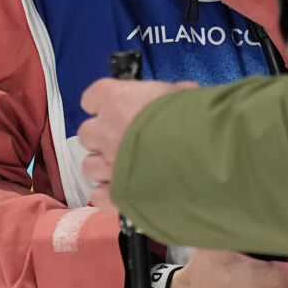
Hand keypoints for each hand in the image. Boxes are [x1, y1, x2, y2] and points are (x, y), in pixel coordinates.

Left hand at [76, 76, 193, 187]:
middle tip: (123, 139)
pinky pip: (97, 195)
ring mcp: (107, 166)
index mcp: (116, 101)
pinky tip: (122, 191)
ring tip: (123, 168)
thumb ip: (173, 93)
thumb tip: (183, 92)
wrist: (200, 157)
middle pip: (87, 134)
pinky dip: (106, 194)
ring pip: (89, 166)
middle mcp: (105, 132)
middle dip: (101, 137)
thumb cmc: (190, 118)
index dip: (104, 104)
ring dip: (102, 166)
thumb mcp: (183, 95)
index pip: (91, 98)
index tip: (119, 108)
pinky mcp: (115, 195)